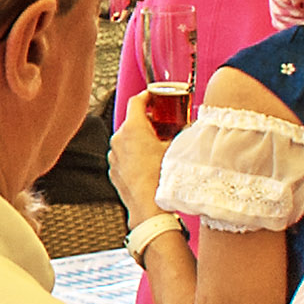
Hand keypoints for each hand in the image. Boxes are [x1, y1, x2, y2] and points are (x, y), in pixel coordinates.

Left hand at [111, 94, 171, 213]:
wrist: (148, 207)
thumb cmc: (160, 179)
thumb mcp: (176, 150)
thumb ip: (182, 134)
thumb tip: (190, 128)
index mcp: (132, 128)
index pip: (136, 101)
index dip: (147, 96)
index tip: (154, 96)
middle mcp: (118, 139)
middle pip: (132, 120)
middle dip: (147, 120)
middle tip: (162, 123)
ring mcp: (113, 155)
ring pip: (127, 139)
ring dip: (140, 139)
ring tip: (157, 146)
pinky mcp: (113, 170)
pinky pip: (123, 155)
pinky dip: (134, 154)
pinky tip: (148, 163)